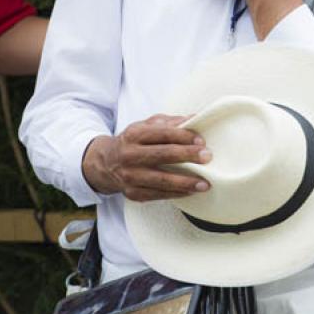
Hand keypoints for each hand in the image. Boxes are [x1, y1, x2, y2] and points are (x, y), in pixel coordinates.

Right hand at [82, 114, 211, 201]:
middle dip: (187, 156)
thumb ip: (170, 122)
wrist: (106, 163)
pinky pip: (158, 194)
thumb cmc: (134, 141)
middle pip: (163, 155)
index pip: (162, 133)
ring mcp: (130, 176)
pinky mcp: (133, 193)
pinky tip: (191, 191)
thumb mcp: (146, 126)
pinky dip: (176, 193)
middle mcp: (130, 155)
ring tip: (205, 183)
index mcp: (135, 134)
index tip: (201, 141)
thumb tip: (195, 119)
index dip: (183, 136)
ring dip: (186, 182)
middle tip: (208, 157)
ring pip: (161, 180)